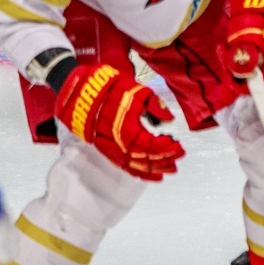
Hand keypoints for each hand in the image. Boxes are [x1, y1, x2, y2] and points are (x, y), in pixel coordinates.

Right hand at [53, 65, 183, 180]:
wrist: (84, 93)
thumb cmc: (111, 89)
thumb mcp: (138, 91)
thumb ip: (156, 106)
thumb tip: (169, 119)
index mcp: (127, 129)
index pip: (151, 146)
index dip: (166, 148)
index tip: (179, 145)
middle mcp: (118, 143)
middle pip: (145, 158)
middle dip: (164, 159)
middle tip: (179, 156)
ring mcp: (111, 148)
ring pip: (136, 165)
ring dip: (154, 169)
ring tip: (170, 169)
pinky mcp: (106, 150)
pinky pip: (125, 166)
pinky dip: (139, 172)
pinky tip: (151, 175)